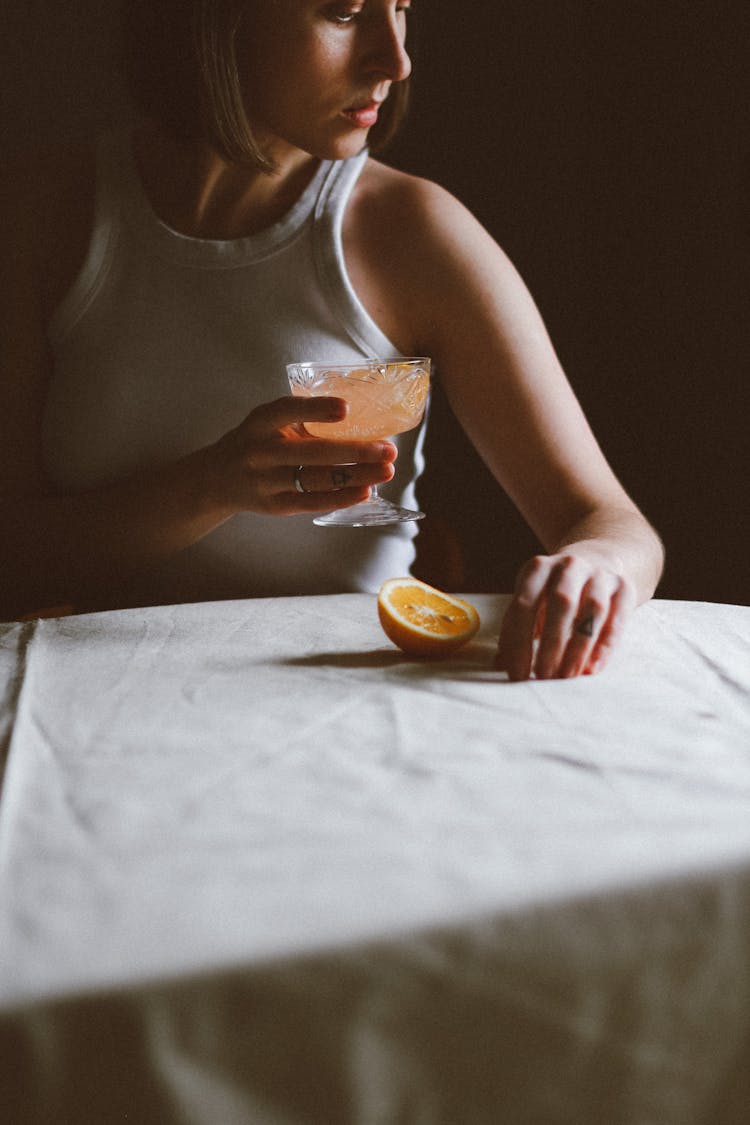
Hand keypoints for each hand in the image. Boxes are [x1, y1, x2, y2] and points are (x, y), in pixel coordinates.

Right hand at [208, 395, 396, 515]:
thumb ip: (303, 419)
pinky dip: (341, 497)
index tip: (346, 408)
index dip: (316, 409)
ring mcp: (266, 481)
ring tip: (387, 471)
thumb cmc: (257, 442)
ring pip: (317, 480)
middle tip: (388, 449)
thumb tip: (363, 419)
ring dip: (356, 476)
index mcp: (261, 422)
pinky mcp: (275, 506)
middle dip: (355, 451)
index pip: (287, 411)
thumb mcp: (268, 423)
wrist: (217, 479)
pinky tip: (365, 491)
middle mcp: (261, 451)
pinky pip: (312, 502)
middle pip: (312, 452)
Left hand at [495, 553, 635, 679]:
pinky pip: (617, 618)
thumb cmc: (553, 592)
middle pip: (561, 603)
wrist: (595, 561)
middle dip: (550, 645)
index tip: (516, 673)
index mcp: (537, 568)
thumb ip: (518, 629)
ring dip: (578, 648)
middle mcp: (569, 566)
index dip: (518, 641)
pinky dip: (605, 646)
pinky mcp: (624, 587)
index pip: (524, 605)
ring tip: (566, 677)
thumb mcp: (532, 601)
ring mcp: (600, 574)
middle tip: (543, 677)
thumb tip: (501, 664)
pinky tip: (592, 668)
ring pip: (593, 611)